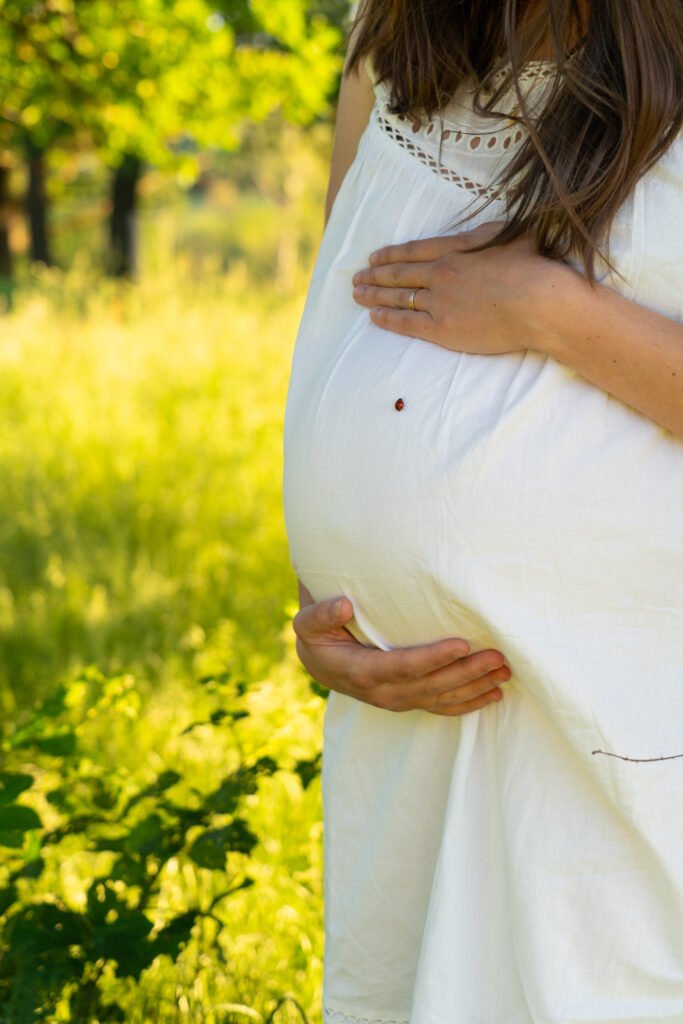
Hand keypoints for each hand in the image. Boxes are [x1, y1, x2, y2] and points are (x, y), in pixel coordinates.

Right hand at [293, 585, 510, 716]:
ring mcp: (398, 701)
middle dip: (467, 672)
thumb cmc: (317, 636)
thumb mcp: (307, 623)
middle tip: (498, 657)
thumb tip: (344, 605)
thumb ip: (321, 615)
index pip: (404, 667)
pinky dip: (469, 702)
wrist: (318, 663)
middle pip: (432, 686)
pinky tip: (494, 693)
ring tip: (505, 672)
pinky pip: (442, 707)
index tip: (461, 644)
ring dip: (475, 687)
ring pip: (442, 699)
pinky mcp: (409, 701)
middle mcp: (384, 693)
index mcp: (362, 672)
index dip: (433, 658)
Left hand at [351, 220, 566, 354]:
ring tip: (357, 295)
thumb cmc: (534, 268)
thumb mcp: (514, 236)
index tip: (375, 256)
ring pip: (398, 297)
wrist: (537, 301)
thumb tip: (490, 230)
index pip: (414, 251)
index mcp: (456, 250)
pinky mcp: (442, 328)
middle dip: (375, 275)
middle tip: (357, 276)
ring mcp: (438, 302)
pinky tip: (373, 316)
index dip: (392, 254)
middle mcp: (441, 273)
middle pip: (399, 273)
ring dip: (374, 295)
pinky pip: (406, 323)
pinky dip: (387, 318)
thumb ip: (493, 235)